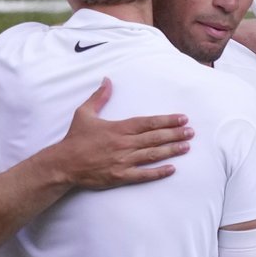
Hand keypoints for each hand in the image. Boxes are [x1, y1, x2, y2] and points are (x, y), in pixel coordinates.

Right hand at [57, 78, 192, 188]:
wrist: (64, 164)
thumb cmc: (75, 138)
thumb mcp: (85, 113)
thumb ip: (99, 97)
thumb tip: (107, 80)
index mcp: (119, 128)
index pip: (148, 123)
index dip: (167, 120)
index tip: (182, 118)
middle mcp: (125, 144)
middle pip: (155, 138)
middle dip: (175, 134)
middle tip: (191, 132)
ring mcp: (124, 161)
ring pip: (153, 155)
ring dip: (172, 150)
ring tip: (187, 147)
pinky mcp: (121, 176)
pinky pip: (144, 175)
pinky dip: (158, 172)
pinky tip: (172, 169)